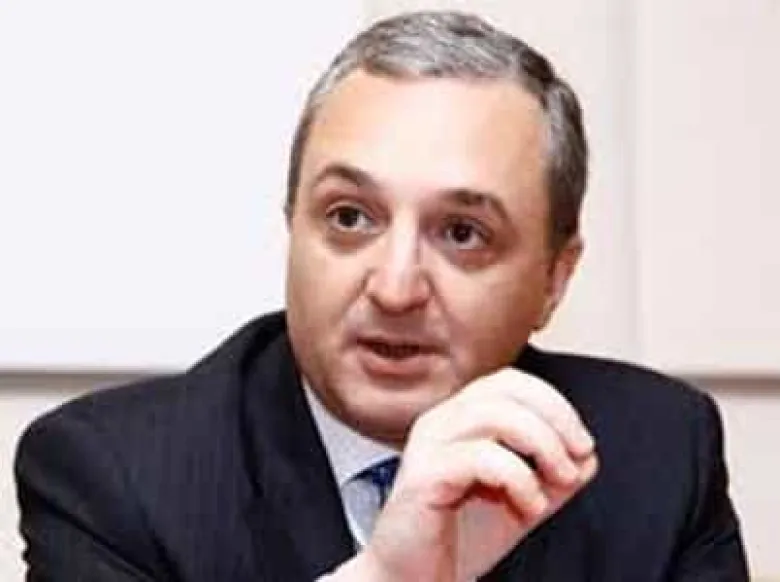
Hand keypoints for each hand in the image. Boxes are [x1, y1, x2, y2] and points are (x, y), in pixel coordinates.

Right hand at [332, 368, 597, 581]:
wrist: (415, 578)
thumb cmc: (459, 536)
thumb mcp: (522, 499)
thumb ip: (553, 475)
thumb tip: (587, 455)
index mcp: (460, 418)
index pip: (511, 382)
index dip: (554, 404)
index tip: (582, 444)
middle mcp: (441, 421)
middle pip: (505, 388)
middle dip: (555, 418)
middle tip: (577, 458)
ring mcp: (429, 445)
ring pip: (494, 414)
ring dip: (542, 444)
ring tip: (558, 482)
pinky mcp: (423, 476)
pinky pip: (481, 457)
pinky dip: (519, 478)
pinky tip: (530, 506)